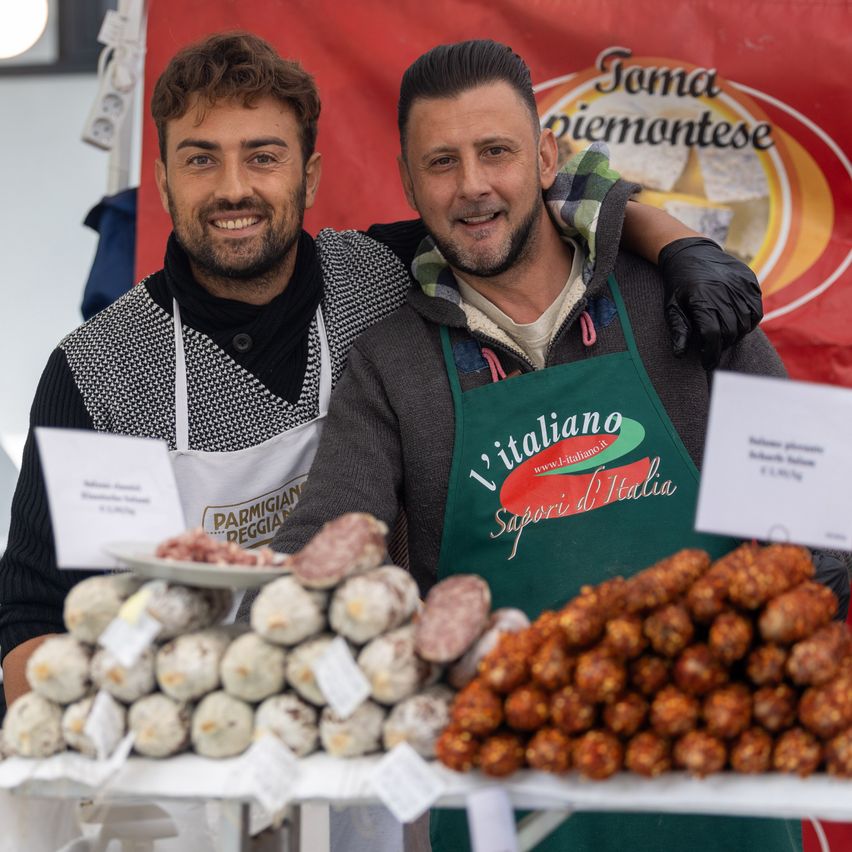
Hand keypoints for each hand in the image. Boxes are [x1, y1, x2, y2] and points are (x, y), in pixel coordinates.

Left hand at [659, 238, 762, 369]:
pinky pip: (756, 311)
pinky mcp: (750, 283)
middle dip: (722, 346)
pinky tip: (737, 324)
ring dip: (736, 335)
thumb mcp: (671, 307)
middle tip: (713, 348)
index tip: (707, 364)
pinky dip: (750, 323)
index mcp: (702, 301)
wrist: (691, 253)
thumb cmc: (678, 285)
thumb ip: (678, 330)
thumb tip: (680, 354)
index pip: (712, 336)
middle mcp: (724, 293)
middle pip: (730, 332)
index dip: (710, 354)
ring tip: (724, 336)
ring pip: (745, 323)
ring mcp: (740, 287)